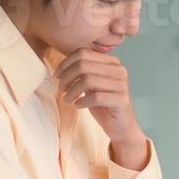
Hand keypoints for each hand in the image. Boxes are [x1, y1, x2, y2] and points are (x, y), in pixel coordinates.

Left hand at [55, 48, 147, 169]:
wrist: (120, 125)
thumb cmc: (103, 103)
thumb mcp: (92, 83)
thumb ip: (83, 70)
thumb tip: (61, 64)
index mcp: (112, 62)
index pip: (83, 53)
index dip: (65, 64)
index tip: (56, 76)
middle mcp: (119, 70)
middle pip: (83, 65)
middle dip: (67, 78)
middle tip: (61, 89)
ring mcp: (122, 85)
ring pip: (88, 80)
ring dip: (72, 91)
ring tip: (66, 99)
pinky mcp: (122, 100)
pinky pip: (95, 97)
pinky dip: (81, 101)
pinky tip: (77, 105)